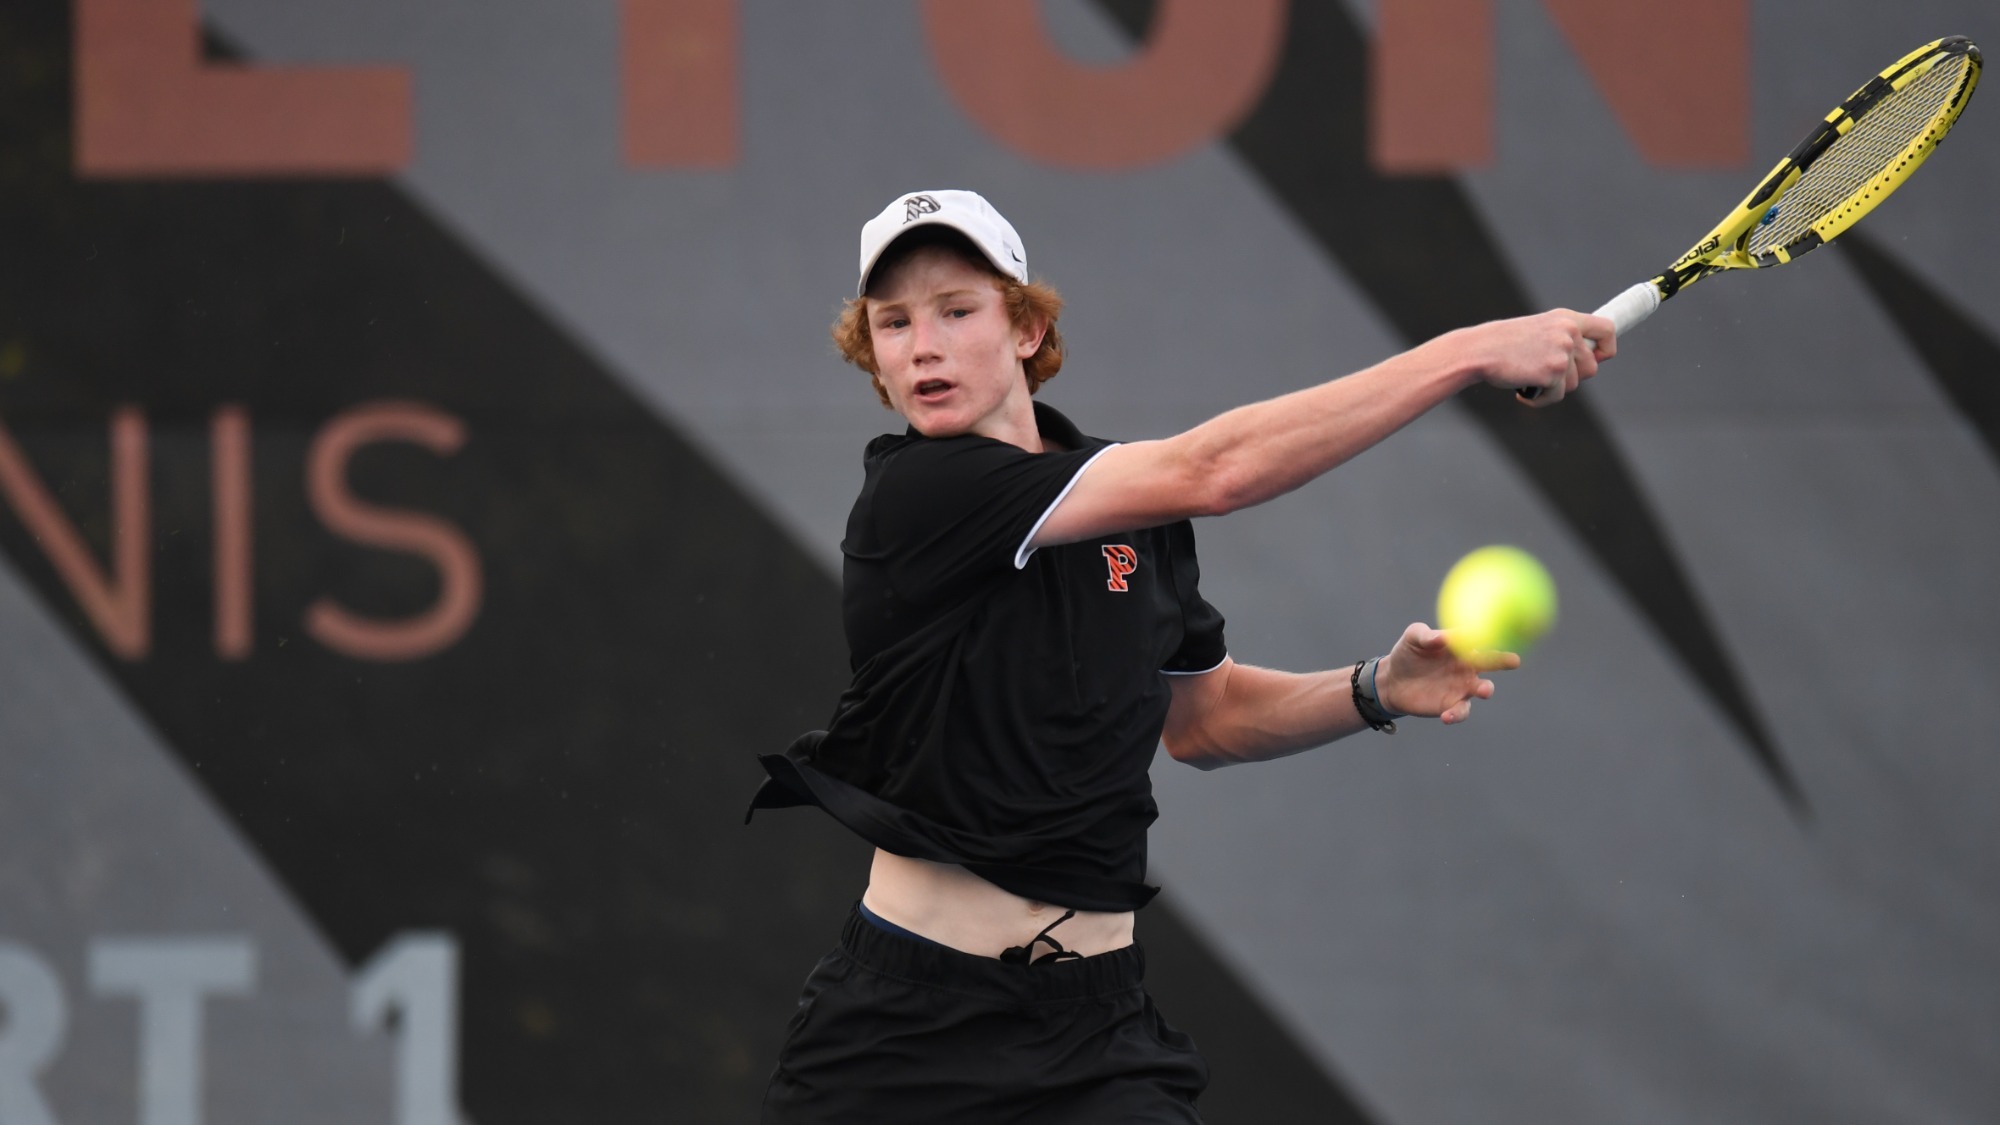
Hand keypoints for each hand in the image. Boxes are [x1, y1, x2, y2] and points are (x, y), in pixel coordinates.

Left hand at [1375, 622, 1519, 724]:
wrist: (1392, 681)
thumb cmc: (1406, 653)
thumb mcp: (1412, 638)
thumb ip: (1426, 635)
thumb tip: (1443, 637)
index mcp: (1460, 646)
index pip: (1478, 639)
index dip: (1489, 636)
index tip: (1495, 633)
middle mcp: (1467, 666)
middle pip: (1490, 663)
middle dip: (1503, 661)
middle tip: (1514, 660)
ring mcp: (1462, 687)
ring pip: (1481, 688)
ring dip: (1485, 689)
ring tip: (1483, 690)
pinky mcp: (1452, 706)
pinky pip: (1461, 711)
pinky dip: (1457, 714)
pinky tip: (1446, 716)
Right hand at [1458, 309, 1614, 405]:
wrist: (1478, 351)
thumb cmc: (1502, 344)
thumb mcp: (1538, 331)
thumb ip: (1562, 340)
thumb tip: (1587, 361)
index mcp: (1566, 319)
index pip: (1606, 330)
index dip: (1606, 349)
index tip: (1597, 358)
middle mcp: (1568, 333)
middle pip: (1591, 367)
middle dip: (1571, 378)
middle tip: (1545, 375)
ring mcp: (1562, 353)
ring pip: (1573, 384)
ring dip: (1553, 389)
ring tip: (1528, 378)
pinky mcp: (1553, 372)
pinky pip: (1557, 396)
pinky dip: (1540, 399)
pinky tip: (1522, 390)